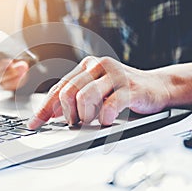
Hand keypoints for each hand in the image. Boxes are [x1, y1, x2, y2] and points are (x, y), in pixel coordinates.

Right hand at [0, 45, 28, 90]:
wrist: (10, 55)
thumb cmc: (1, 46)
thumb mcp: (1, 41)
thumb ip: (2, 43)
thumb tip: (10, 47)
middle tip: (9, 62)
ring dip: (8, 73)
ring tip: (21, 67)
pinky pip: (4, 86)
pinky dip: (15, 80)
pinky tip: (23, 75)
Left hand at [27, 56, 170, 128]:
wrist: (157, 87)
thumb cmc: (123, 91)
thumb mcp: (96, 92)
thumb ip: (75, 99)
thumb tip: (51, 114)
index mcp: (87, 66)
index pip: (59, 88)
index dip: (44, 108)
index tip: (34, 124)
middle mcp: (98, 66)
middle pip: (68, 92)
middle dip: (67, 114)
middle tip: (75, 123)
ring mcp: (115, 75)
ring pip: (85, 97)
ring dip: (85, 116)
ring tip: (92, 121)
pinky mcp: (130, 87)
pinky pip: (109, 105)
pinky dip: (104, 117)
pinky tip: (107, 120)